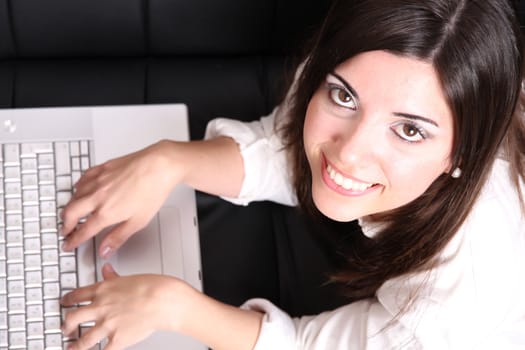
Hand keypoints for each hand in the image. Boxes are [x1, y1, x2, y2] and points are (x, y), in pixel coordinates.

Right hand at [61, 141, 180, 256]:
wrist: (159, 165)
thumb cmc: (152, 190)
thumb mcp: (138, 222)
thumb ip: (118, 237)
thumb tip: (105, 250)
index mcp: (106, 212)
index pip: (83, 231)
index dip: (73, 240)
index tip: (68, 244)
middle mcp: (98, 196)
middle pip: (70, 213)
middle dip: (65, 224)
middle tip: (65, 230)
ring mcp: (98, 181)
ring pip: (74, 196)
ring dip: (70, 207)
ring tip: (72, 213)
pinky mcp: (101, 168)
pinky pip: (82, 179)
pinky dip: (77, 188)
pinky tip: (80, 189)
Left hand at [61, 264, 190, 349]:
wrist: (162, 300)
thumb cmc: (151, 287)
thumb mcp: (129, 277)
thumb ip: (113, 276)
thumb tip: (106, 269)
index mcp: (103, 290)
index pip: (77, 296)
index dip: (68, 300)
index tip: (65, 303)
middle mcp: (101, 308)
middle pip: (73, 318)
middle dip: (66, 325)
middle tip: (64, 328)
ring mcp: (107, 325)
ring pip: (83, 340)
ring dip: (75, 346)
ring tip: (71, 348)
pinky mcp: (117, 339)